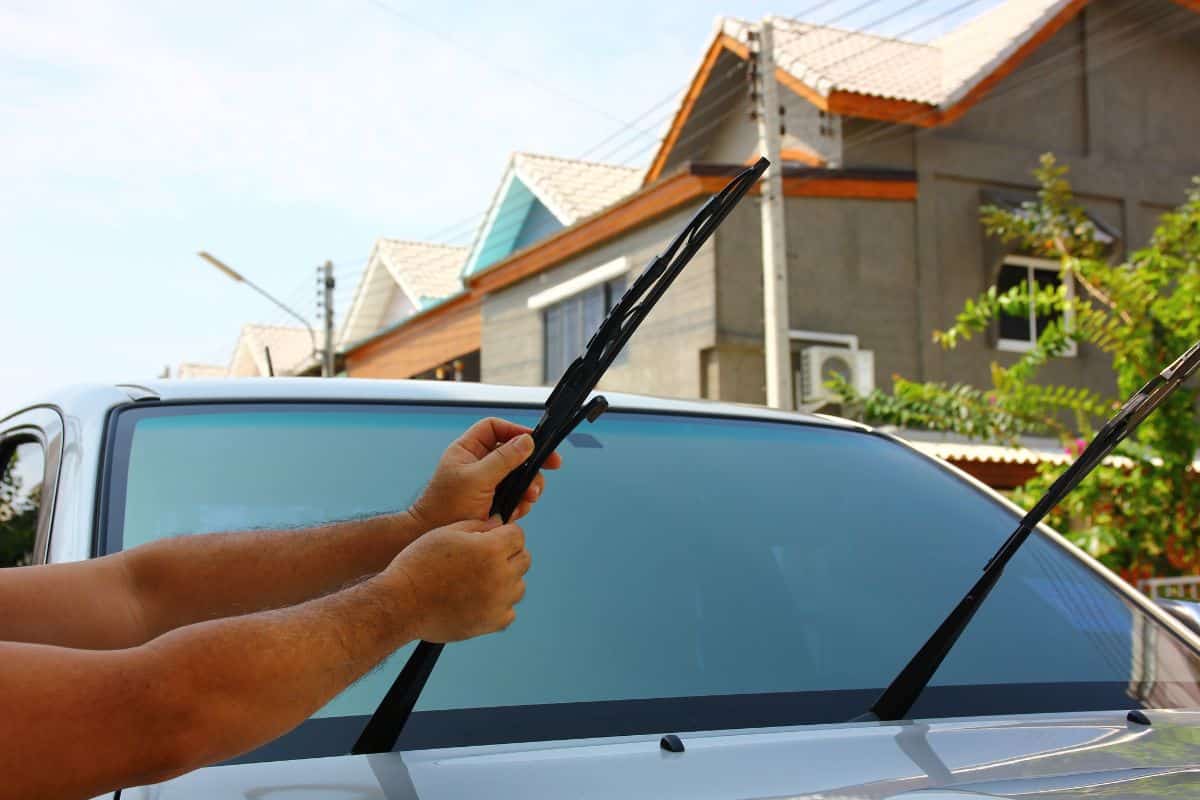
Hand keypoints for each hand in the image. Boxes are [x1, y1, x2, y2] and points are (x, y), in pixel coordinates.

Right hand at [385, 518, 530, 642]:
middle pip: (523, 560)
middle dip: (508, 555)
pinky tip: (480, 600)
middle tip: (484, 559)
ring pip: (519, 586)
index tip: (490, 538)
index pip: (518, 535)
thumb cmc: (419, 564)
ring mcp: (498, 601)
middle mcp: (501, 575)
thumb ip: (478, 525)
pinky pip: (509, 612)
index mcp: (491, 549)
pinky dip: (499, 606)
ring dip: (506, 581)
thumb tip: (499, 523)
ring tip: (480, 580)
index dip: (504, 534)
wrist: (401, 603)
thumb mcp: (445, 533)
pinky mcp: (491, 623)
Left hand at [410, 418, 562, 528]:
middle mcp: (479, 464)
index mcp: (468, 450)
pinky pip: (518, 495)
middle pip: (514, 451)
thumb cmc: (445, 508)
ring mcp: (488, 483)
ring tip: (530, 496)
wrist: (435, 538)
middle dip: (531, 461)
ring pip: (520, 475)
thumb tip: (526, 441)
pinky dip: (523, 502)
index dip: (515, 430)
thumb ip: (503, 459)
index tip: (534, 440)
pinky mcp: (495, 502)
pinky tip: (517, 511)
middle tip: (552, 464)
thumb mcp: (476, 479)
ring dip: (530, 485)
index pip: (494, 428)